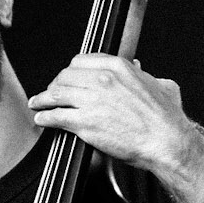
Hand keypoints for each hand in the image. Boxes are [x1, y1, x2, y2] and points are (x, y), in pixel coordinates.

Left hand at [28, 54, 194, 176]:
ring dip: (43, 99)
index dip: (70, 71)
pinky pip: (56, 116)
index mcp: (118, 67)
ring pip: (57, 94)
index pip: (81, 61)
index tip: (67, 78)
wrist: (166, 141)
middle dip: (55, 84)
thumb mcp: (161, 85)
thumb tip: (141, 68)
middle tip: (51, 92)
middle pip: (65, 76)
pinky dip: (45, 117)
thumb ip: (146, 75)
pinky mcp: (85, 123)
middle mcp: (102, 80)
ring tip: (37, 103)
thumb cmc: (166, 118)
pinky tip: (42, 119)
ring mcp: (91, 100)